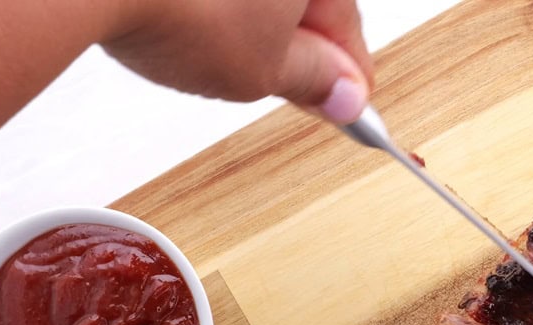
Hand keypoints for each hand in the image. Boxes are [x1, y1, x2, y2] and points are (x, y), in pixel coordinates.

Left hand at [103, 0, 374, 123]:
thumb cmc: (184, 7)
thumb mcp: (263, 69)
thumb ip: (312, 79)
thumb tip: (343, 91)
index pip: (348, 28)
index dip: (348, 77)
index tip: (344, 107)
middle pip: (307, 2)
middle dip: (302, 45)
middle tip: (288, 87)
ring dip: (256, 21)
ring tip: (225, 55)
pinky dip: (214, 2)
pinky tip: (194, 20)